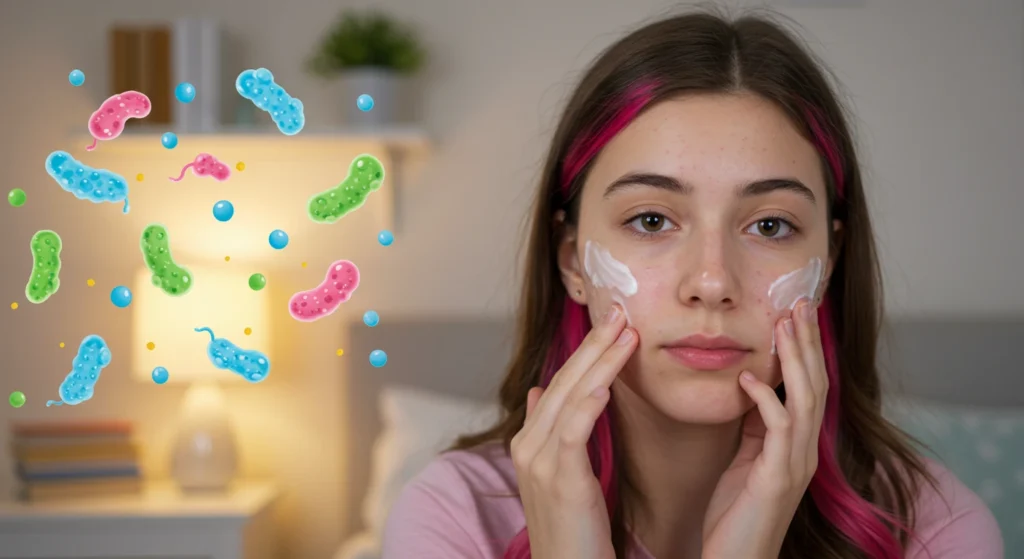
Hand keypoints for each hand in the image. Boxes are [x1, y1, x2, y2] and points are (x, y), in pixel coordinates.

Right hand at [510, 304, 637, 558]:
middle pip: (564, 381)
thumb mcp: (559, 474)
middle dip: (595, 343)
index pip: (561, 383)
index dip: (587, 350)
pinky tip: (605, 382)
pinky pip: (573, 432)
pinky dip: (588, 404)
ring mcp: (539, 462)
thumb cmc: (574, 528)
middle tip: (620, 310)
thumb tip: (542, 390)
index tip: (613, 322)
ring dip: (600, 362)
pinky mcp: (559, 480)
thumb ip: (551, 430)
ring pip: (570, 397)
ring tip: (626, 333)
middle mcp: (528, 445)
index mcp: (530, 441)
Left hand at [701, 298, 827, 558]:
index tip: (795, 312)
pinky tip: (747, 377)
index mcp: (796, 445)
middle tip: (799, 302)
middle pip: (815, 384)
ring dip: (795, 360)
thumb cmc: (735, 513)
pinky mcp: (776, 480)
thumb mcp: (746, 458)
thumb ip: (754, 424)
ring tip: (784, 324)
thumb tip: (751, 384)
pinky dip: (765, 400)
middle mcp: (804, 452)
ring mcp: (795, 466)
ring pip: (805, 400)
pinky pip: (778, 430)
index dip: (804, 348)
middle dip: (807, 342)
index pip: (808, 386)